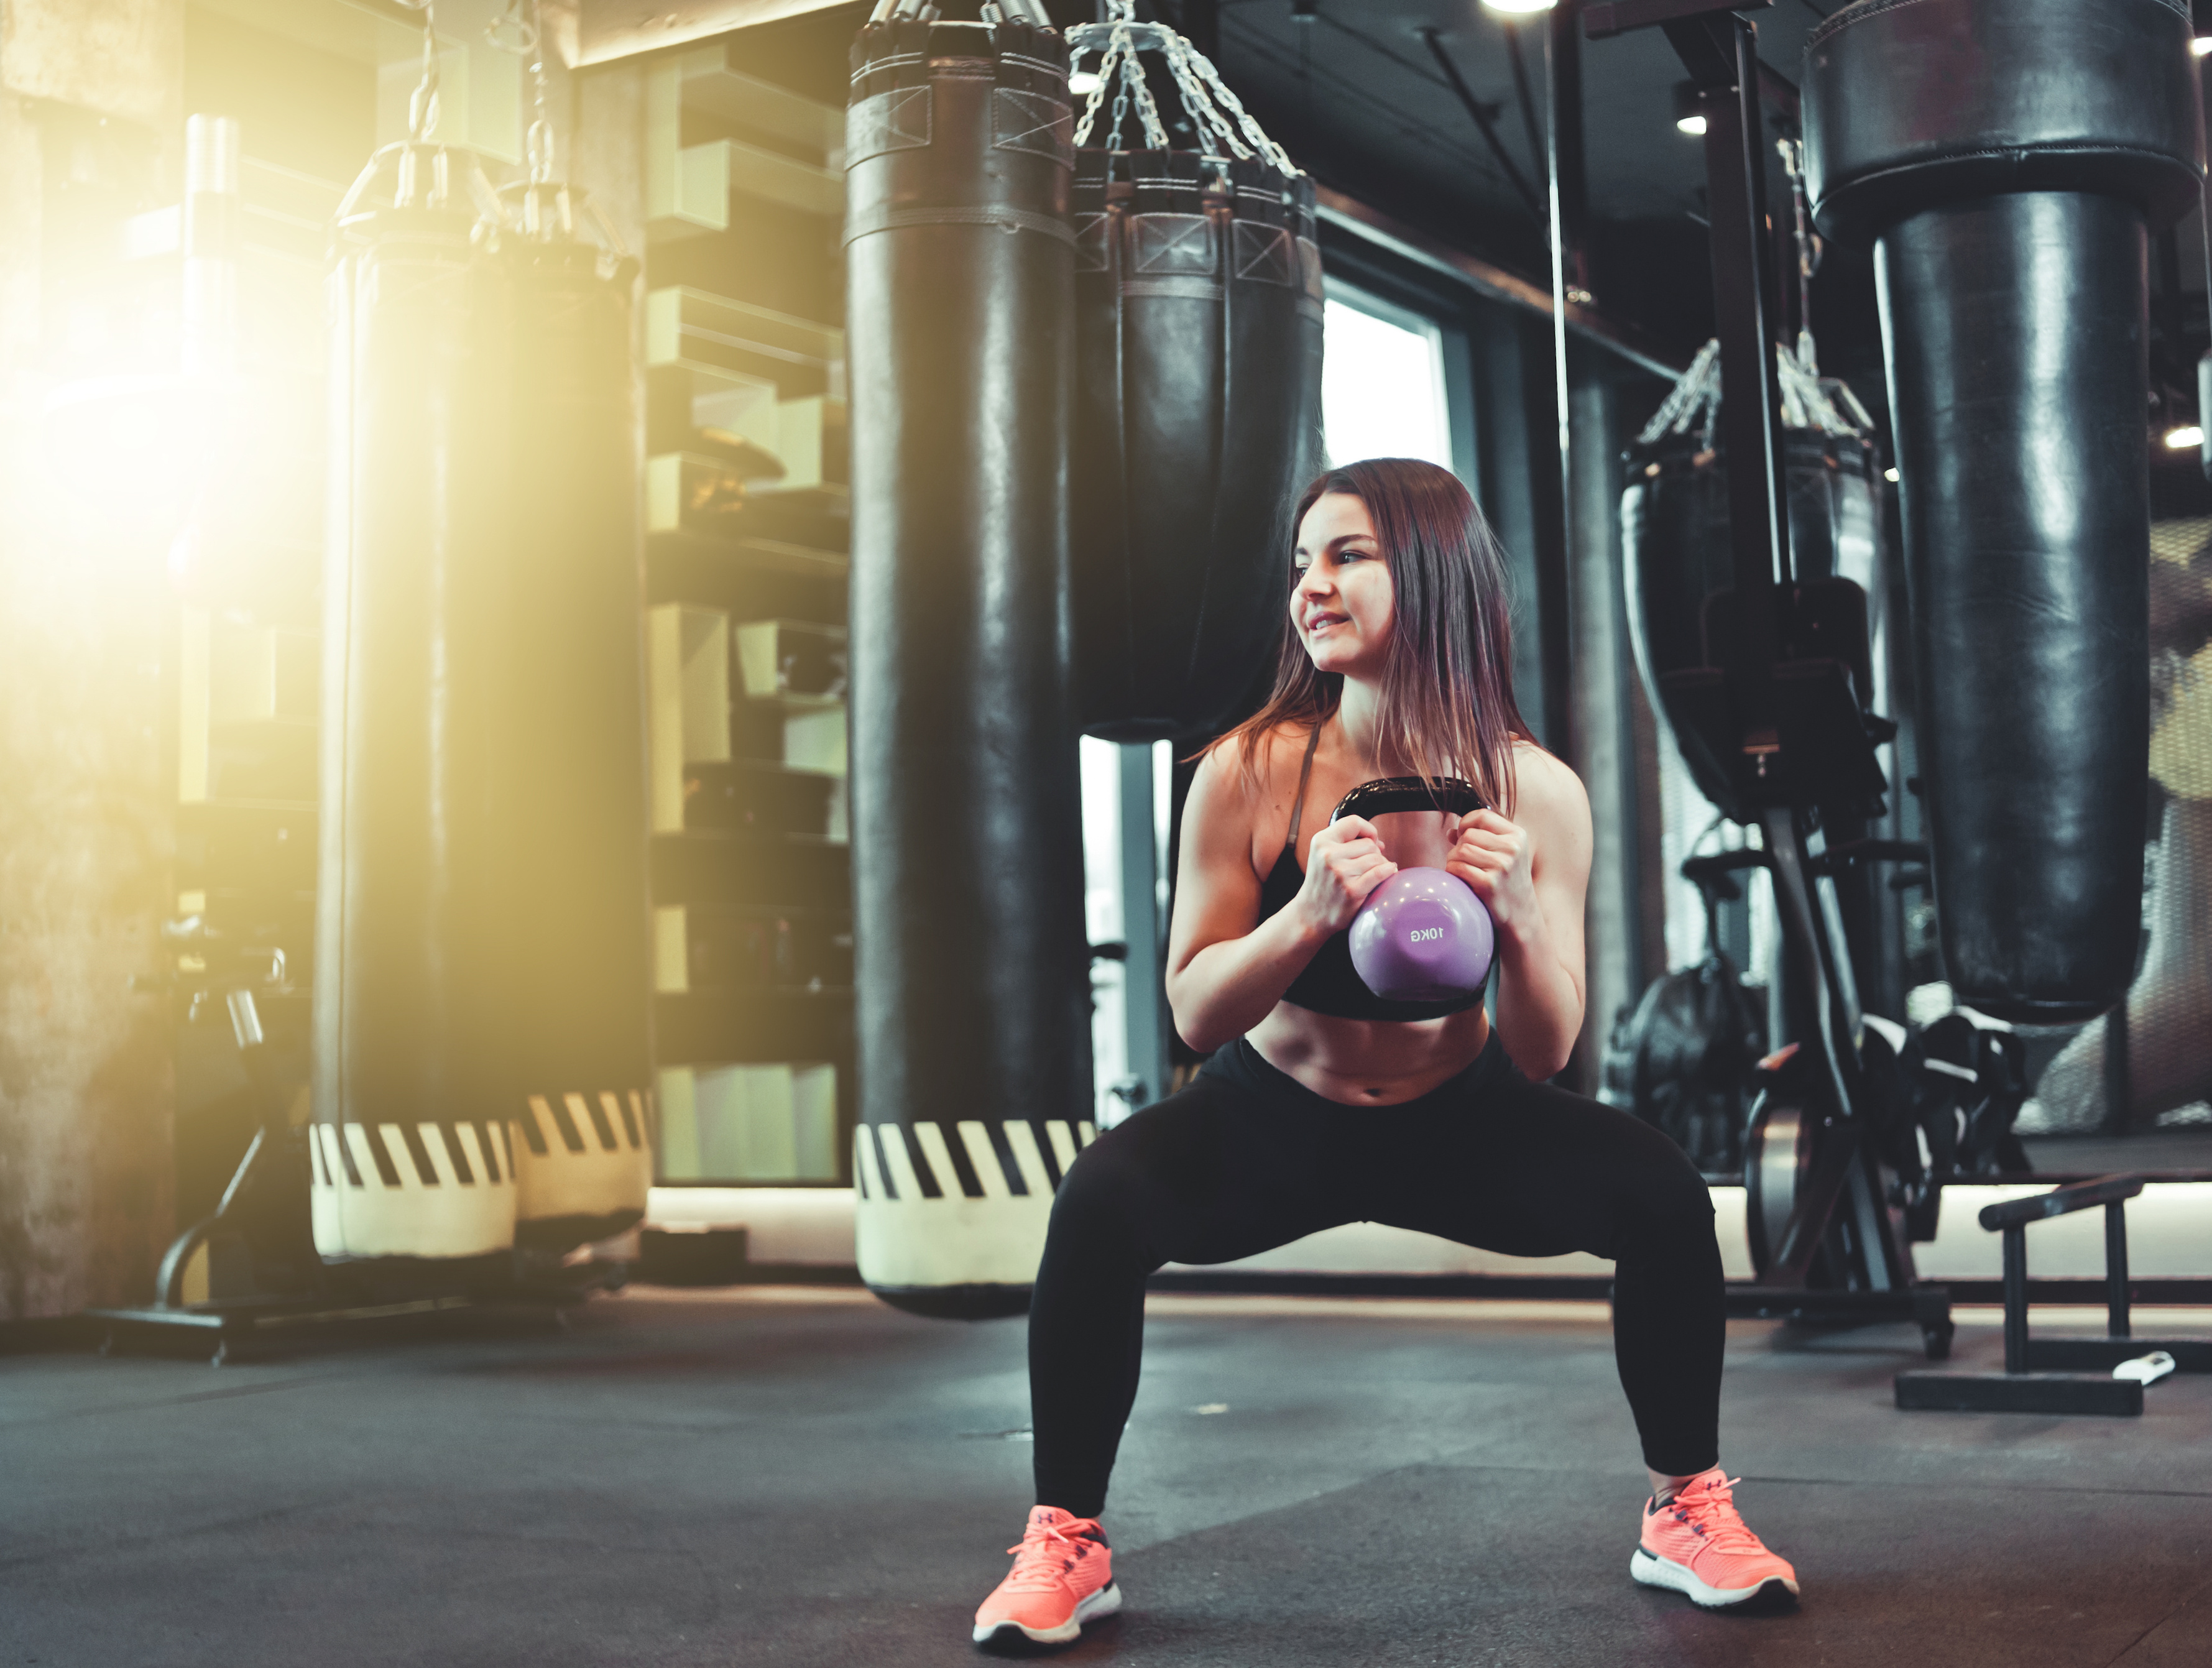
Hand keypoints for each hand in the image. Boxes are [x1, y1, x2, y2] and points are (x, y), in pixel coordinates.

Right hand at [1297, 815, 1397, 934]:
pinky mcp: (1352, 890)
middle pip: (1369, 844)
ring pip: (1377, 858)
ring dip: (1380, 865)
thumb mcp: (1323, 854)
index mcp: (1321, 841)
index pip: (1354, 822)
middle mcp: (1328, 855)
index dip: (1368, 830)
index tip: (1370, 842)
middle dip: (1374, 853)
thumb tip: (1379, 842)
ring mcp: (1340, 873)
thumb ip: (1347, 842)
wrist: (1310, 914)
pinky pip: (1380, 872)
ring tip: (1371, 874)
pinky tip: (1390, 872)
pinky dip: (1389, 871)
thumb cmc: (1322, 883)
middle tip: (1366, 866)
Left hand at [1447, 809, 1541, 941]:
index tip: (1464, 837)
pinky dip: (1453, 873)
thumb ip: (1481, 839)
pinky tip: (1462, 880)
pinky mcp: (1489, 883)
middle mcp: (1512, 848)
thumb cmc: (1508, 882)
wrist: (1521, 915)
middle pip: (1468, 835)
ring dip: (1454, 860)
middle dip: (1459, 846)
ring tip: (1463, 871)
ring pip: (1460, 850)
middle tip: (1465, 861)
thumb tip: (1451, 832)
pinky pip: (1457, 868)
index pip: (1482, 815)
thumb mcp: (1505, 854)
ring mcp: (1502, 866)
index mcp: (1517, 836)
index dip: (1466, 824)